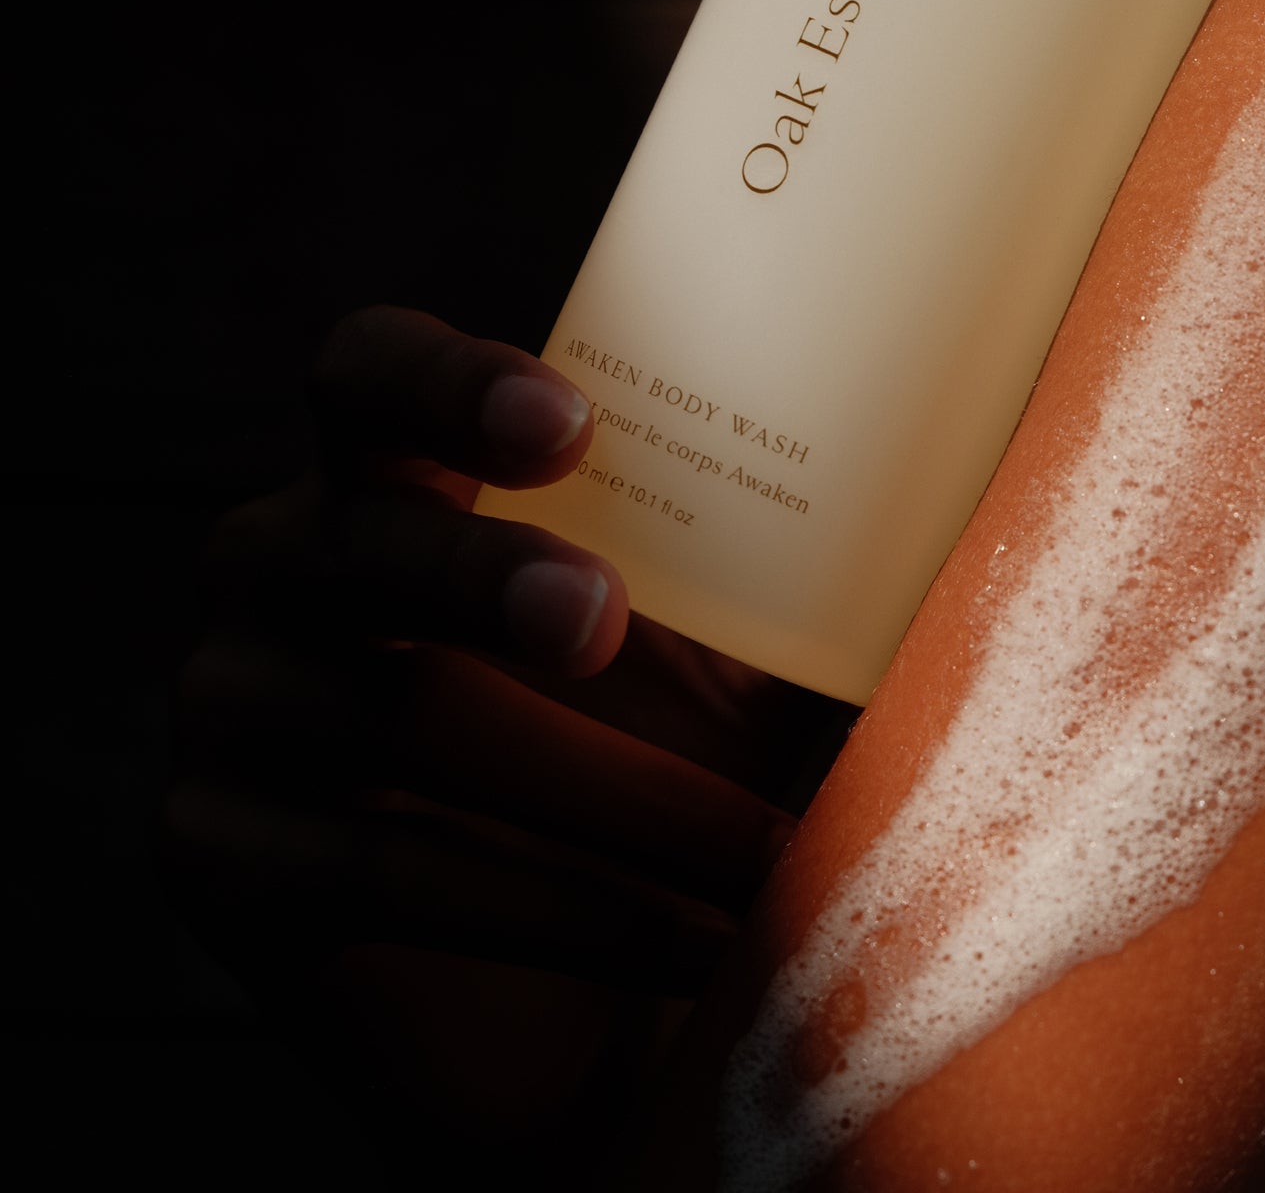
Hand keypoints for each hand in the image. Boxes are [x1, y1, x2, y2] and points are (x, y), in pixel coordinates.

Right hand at [165, 307, 851, 1174]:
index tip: (568, 426)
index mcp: (391, 466)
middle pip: (349, 531)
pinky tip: (683, 943)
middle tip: (602, 619)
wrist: (611, 976)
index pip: (367, 372)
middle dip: (482, 572)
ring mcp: (231, 707)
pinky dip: (552, 909)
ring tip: (755, 849)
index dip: (445, 382)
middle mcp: (280, 562)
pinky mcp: (221, 855)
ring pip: (390, 715)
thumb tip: (958, 441)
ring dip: (597, 787)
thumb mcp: (725, 633)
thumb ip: (773, 537)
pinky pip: (373, 870)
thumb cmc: (676, 746)